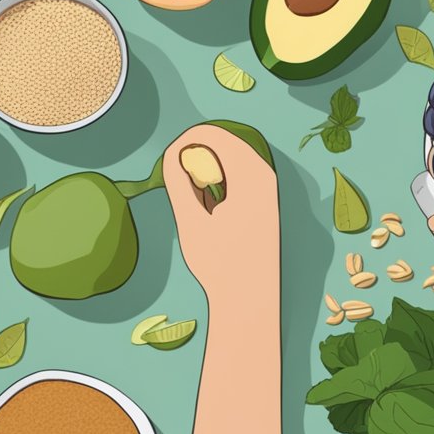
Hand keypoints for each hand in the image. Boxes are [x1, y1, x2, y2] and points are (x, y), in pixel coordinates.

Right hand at [165, 124, 282, 433]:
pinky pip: (236, 175)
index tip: (166, 165)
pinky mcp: (265, 199)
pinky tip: (211, 212)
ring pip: (228, 159)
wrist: (251, 298)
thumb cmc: (220, 262)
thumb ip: (179, 182)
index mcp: (251, 175)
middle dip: (194, 155)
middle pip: (222, 142)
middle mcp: (264, 174)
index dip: (183, 142)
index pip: (212, 135)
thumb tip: (173, 154)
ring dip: (205, 171)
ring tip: (197, 206)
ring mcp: (267, 186)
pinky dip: (217, 183)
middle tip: (178, 186)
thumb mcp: (191, 220)